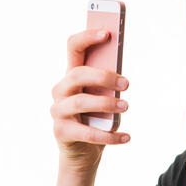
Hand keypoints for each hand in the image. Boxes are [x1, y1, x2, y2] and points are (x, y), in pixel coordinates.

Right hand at [50, 29, 130, 174]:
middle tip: (127, 84)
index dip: (87, 37)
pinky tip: (126, 137)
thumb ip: (109, 87)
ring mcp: (58, 111)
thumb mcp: (105, 98)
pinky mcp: (61, 132)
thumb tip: (122, 80)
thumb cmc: (98, 119)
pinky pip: (87, 132)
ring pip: (81, 102)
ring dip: (107, 104)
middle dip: (104, 76)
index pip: (73, 48)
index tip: (107, 33)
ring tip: (126, 106)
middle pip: (78, 74)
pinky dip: (109, 135)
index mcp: (72, 76)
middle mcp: (61, 90)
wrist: (83, 152)